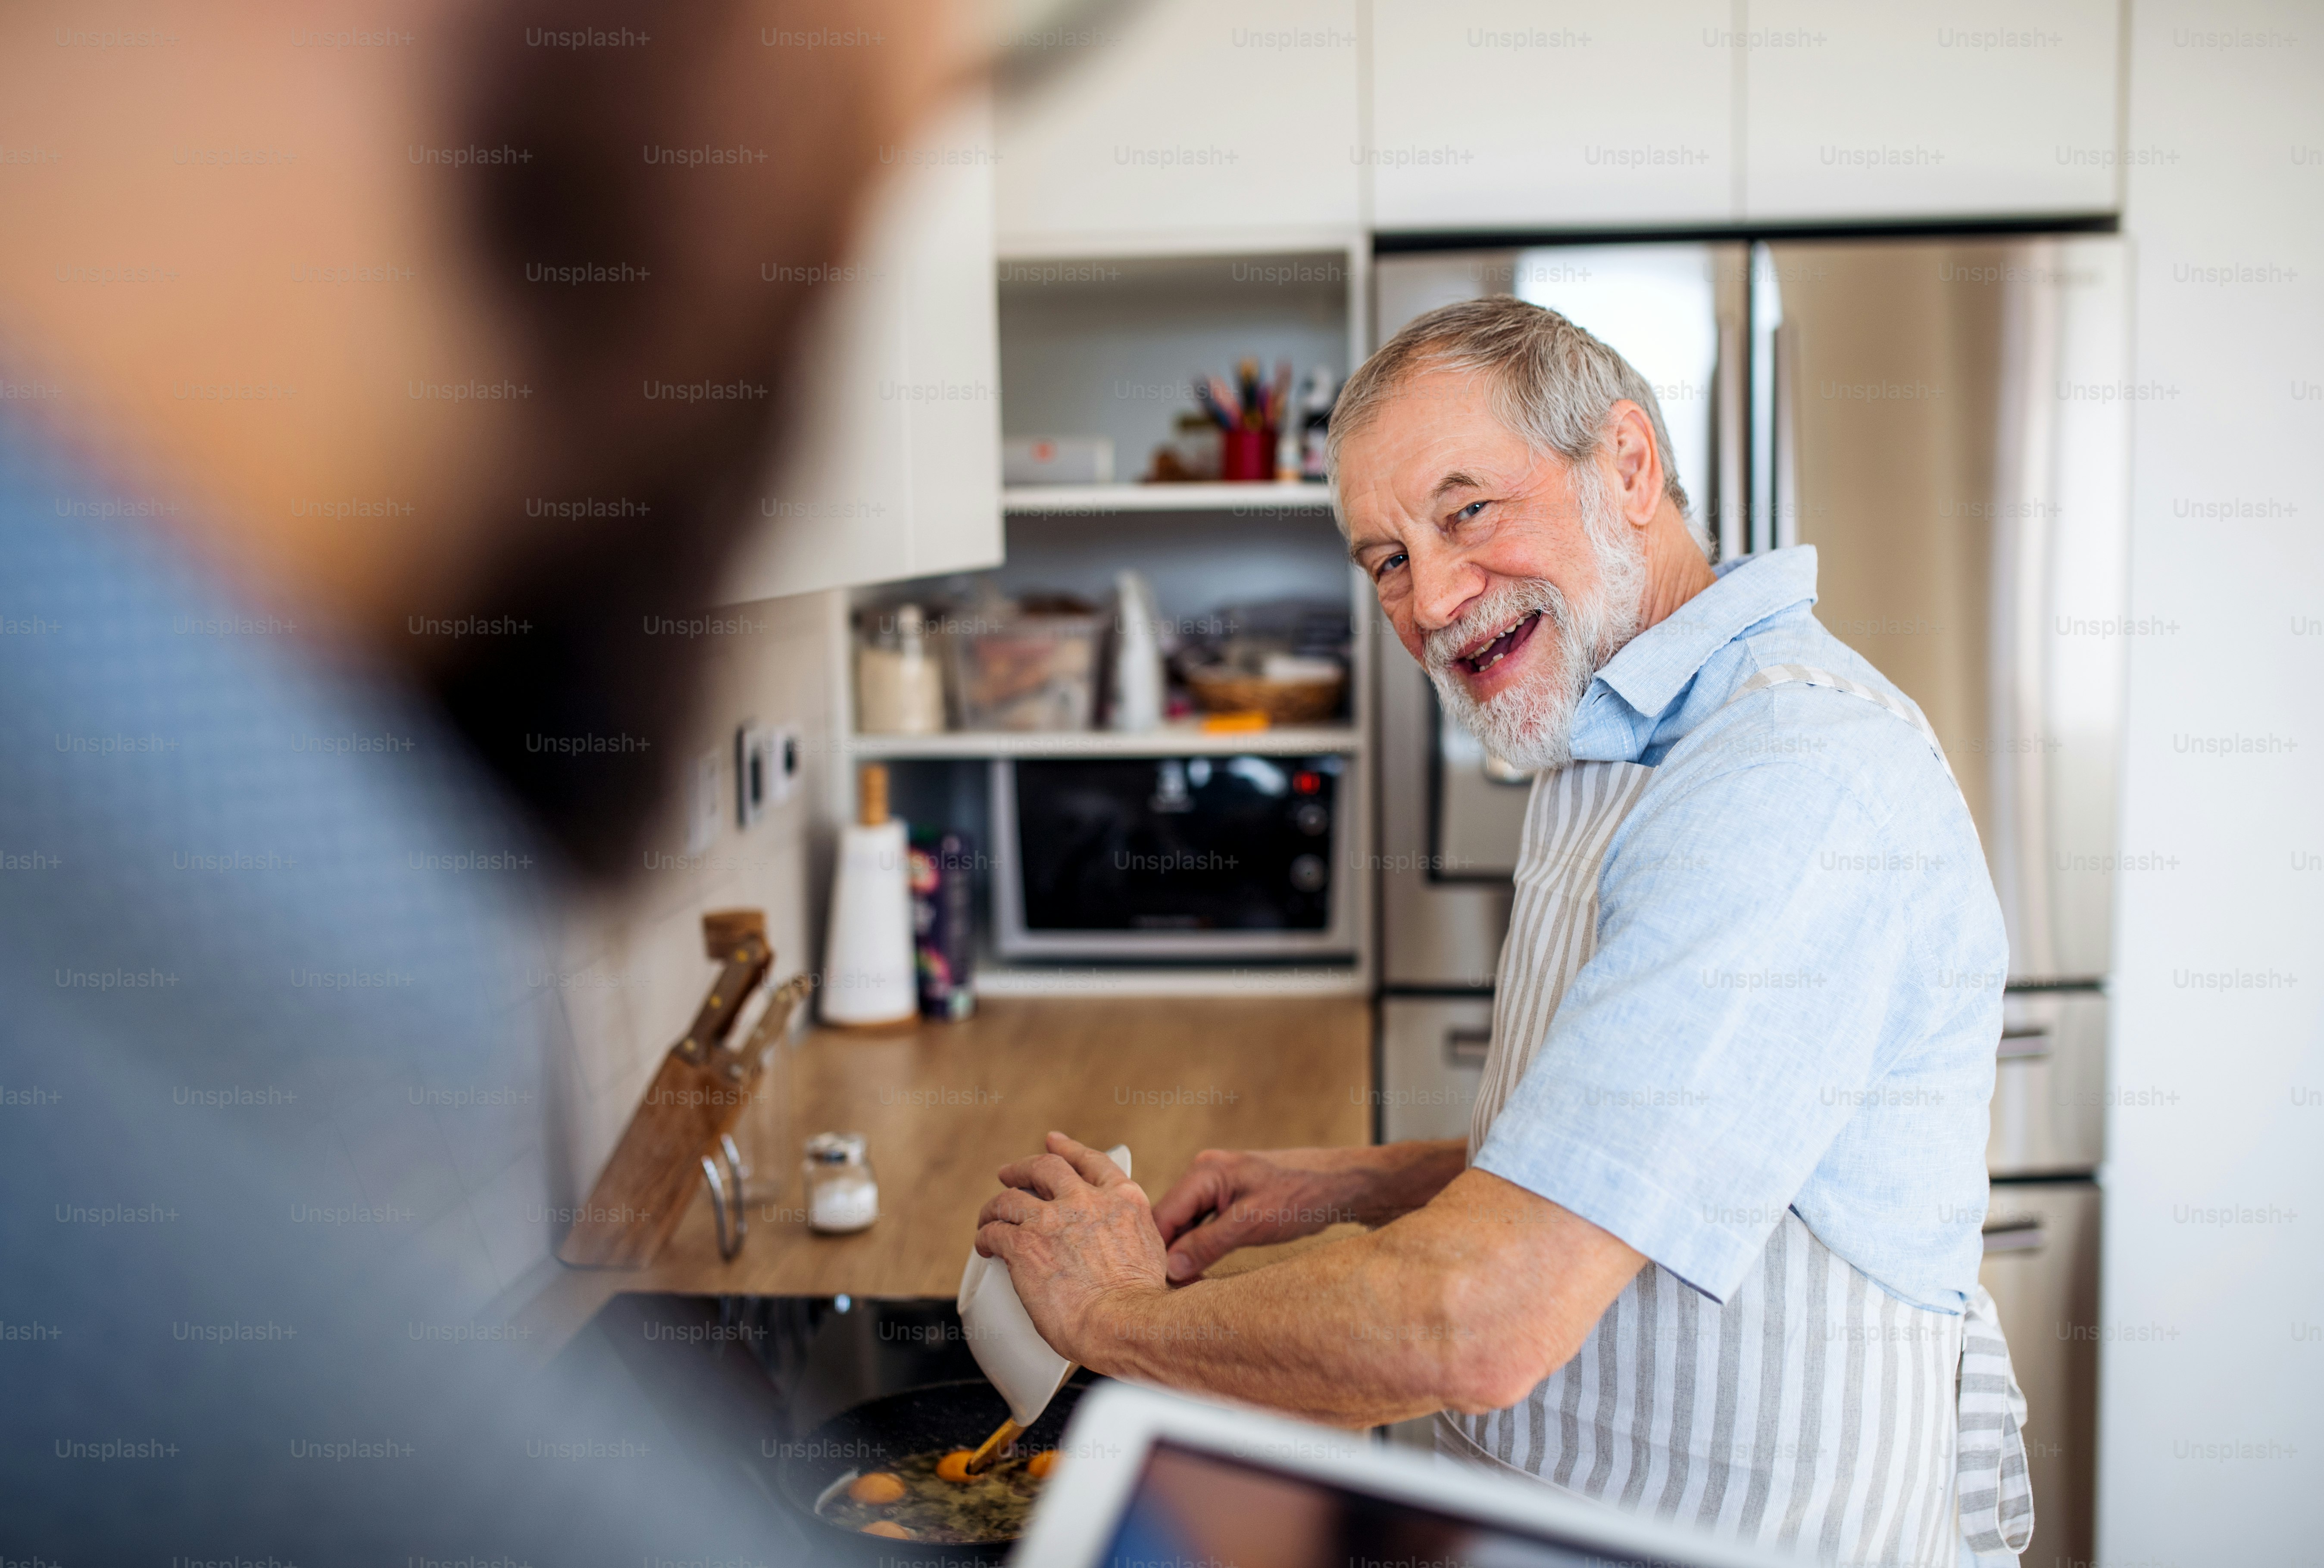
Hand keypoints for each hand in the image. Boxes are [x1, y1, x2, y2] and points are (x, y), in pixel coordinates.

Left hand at [974, 1132, 1170, 1364]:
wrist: (1124, 1323)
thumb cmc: (1140, 1304)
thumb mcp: (1151, 1250)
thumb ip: (1131, 1233)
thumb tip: (1120, 1243)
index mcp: (1122, 1200)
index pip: (1091, 1161)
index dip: (1068, 1149)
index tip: (1054, 1142)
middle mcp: (1086, 1201)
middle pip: (1046, 1167)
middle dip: (1023, 1167)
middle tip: (1009, 1173)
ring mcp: (1052, 1220)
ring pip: (1010, 1198)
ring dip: (995, 1206)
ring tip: (988, 1216)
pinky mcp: (1024, 1245)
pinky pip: (994, 1232)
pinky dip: (985, 1237)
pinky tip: (985, 1246)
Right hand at [1148, 1146, 1376, 1282]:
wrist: (1343, 1184)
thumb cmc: (1305, 1193)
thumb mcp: (1253, 1223)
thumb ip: (1209, 1244)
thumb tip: (1173, 1266)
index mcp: (1205, 1171)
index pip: (1163, 1214)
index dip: (1158, 1251)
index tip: (1160, 1285)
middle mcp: (1205, 1174)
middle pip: (1171, 1220)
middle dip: (1171, 1254)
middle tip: (1177, 1291)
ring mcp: (1217, 1186)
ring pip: (1187, 1225)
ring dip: (1187, 1253)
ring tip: (1192, 1284)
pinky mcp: (1230, 1198)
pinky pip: (1204, 1225)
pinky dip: (1202, 1247)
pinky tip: (1205, 1269)